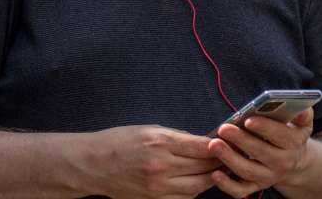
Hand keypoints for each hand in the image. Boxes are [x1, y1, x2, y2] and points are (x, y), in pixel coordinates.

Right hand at [79, 125, 219, 198]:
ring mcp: (158, 186)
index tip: (229, 142)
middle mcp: (162, 166)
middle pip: (204, 168)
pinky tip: (196, 181)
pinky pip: (184, 198)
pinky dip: (194, 190)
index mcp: (161, 143)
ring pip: (198, 186)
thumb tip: (202, 141)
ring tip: (215, 169)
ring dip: (210, 178)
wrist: (92, 165)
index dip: (220, 145)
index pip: (202, 146)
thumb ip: (178, 137)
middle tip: (229, 156)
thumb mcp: (150, 129)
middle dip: (219, 162)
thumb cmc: (119, 142)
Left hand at [207, 108, 314, 195]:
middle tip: (224, 128)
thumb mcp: (303, 125)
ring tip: (214, 144)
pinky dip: (226, 185)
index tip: (248, 120)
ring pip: (248, 170)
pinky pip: (240, 190)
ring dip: (229, 158)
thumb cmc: (292, 136)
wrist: (294, 163)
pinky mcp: (256, 186)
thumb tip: (301, 109)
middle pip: (261, 153)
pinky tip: (215, 173)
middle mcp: (282, 163)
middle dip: (241, 140)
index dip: (264, 127)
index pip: (280, 136)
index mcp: (293, 144)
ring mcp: (268, 176)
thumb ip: (303, 115)